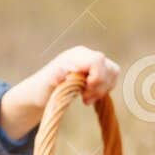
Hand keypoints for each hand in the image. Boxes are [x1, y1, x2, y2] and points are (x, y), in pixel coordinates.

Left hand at [0, 45, 120, 141]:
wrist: (41, 91)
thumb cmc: (42, 89)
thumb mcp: (49, 85)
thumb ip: (65, 79)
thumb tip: (80, 74)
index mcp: (74, 56)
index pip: (97, 60)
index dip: (97, 78)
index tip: (85, 91)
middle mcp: (86, 55)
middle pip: (109, 67)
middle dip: (99, 87)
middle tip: (84, 99)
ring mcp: (93, 61)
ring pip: (113, 72)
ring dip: (103, 89)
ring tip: (86, 98)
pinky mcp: (98, 69)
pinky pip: (112, 77)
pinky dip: (105, 89)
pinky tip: (91, 95)